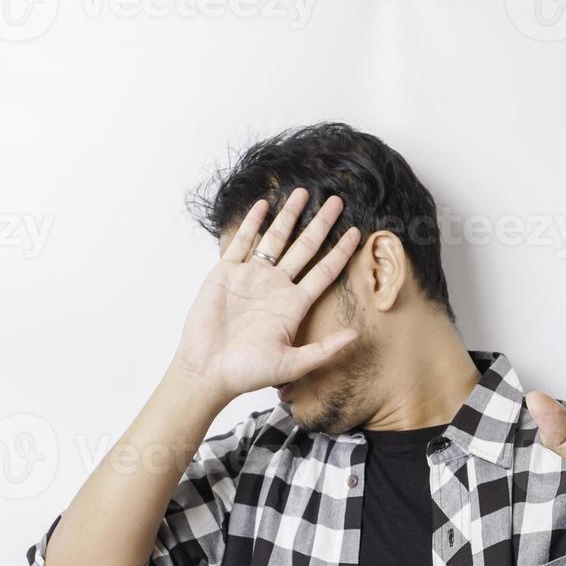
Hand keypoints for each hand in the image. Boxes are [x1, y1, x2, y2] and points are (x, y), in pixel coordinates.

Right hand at [172, 187, 361, 403]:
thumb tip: (356, 336)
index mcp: (293, 305)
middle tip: (336, 201)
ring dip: (289, 216)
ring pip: (275, 239)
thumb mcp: (292, 364)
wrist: (207, 370)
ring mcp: (251, 277)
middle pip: (304, 247)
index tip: (358, 233)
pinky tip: (264, 206)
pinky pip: (242, 243)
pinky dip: (252, 224)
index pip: (324, 272)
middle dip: (321, 223)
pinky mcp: (225, 273)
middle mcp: (275, 287)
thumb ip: (324, 349)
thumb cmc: (247, 372)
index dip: (340, 252)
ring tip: (303, 192)